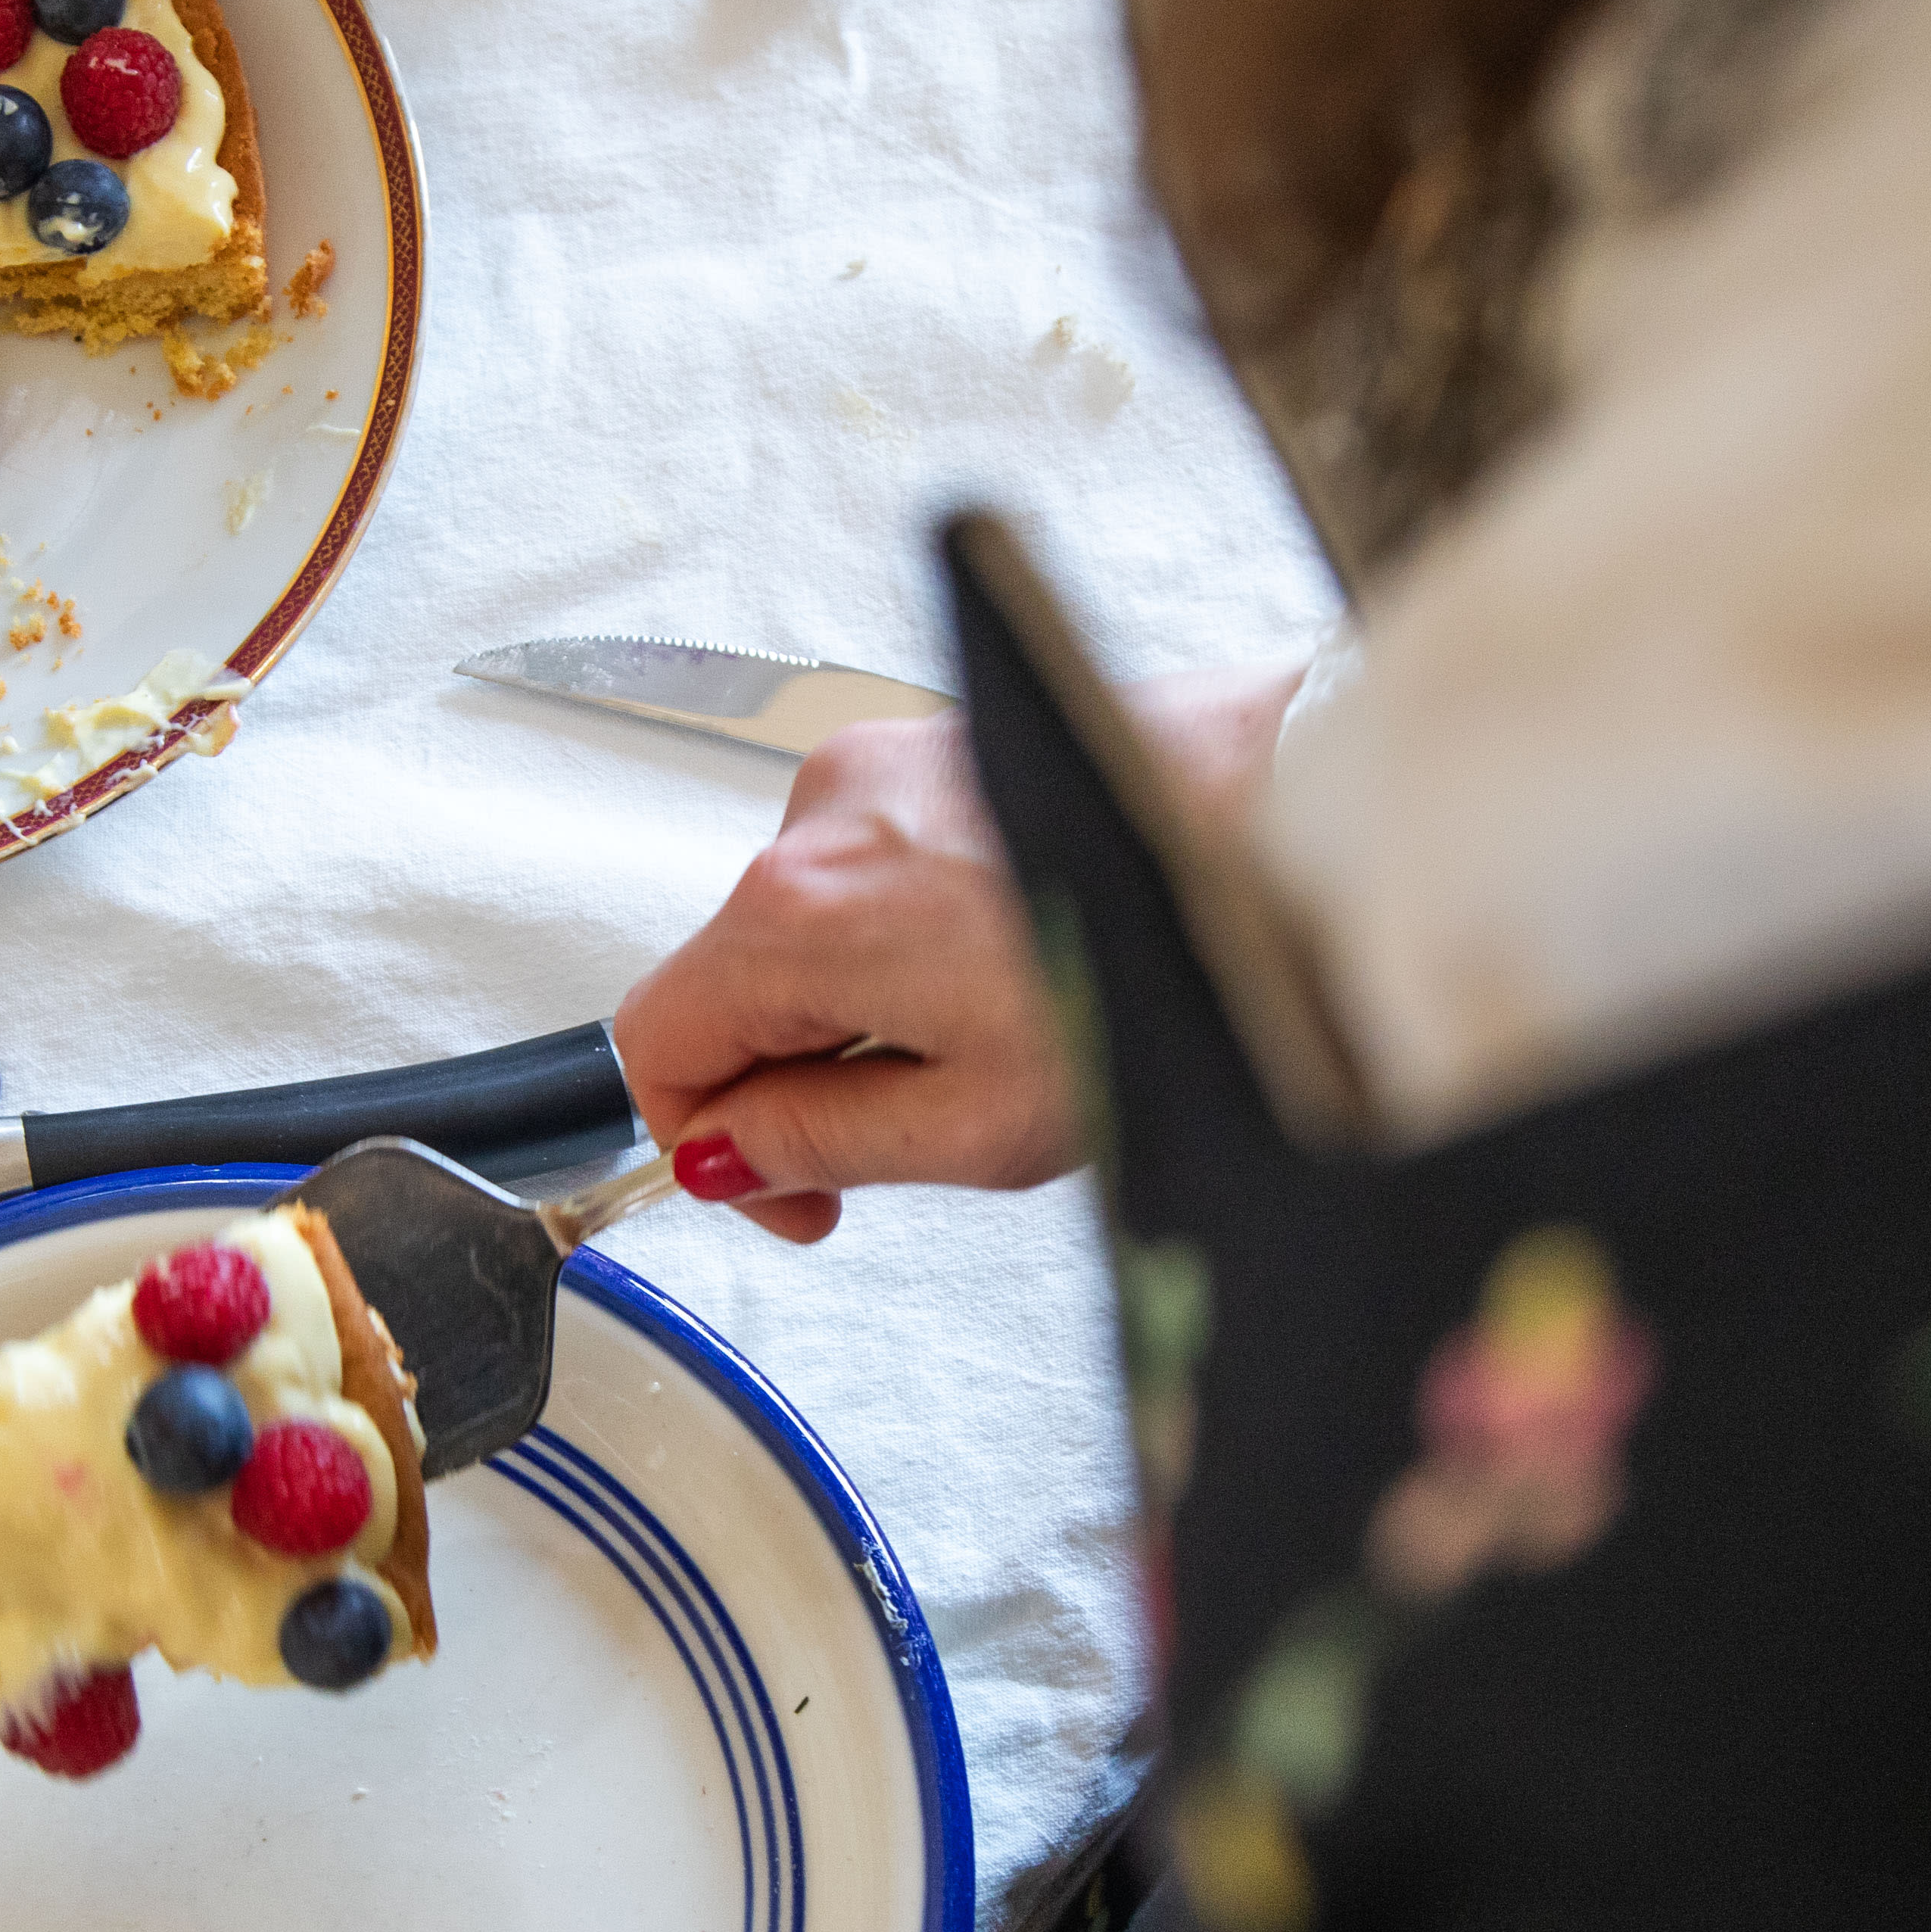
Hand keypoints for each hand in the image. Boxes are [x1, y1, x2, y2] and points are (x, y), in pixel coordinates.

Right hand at [614, 667, 1296, 1246]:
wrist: (1277, 829)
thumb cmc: (1154, 963)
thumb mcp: (977, 1123)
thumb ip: (823, 1140)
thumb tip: (731, 1156)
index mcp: (799, 914)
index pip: (654, 1043)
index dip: (702, 1143)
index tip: (785, 1186)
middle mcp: (816, 818)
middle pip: (728, 982)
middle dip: (796, 1074)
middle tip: (911, 1127)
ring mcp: (872, 767)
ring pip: (802, 930)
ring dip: (861, 1003)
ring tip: (989, 1031)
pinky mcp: (928, 746)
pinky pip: (870, 870)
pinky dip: (909, 935)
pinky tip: (1005, 959)